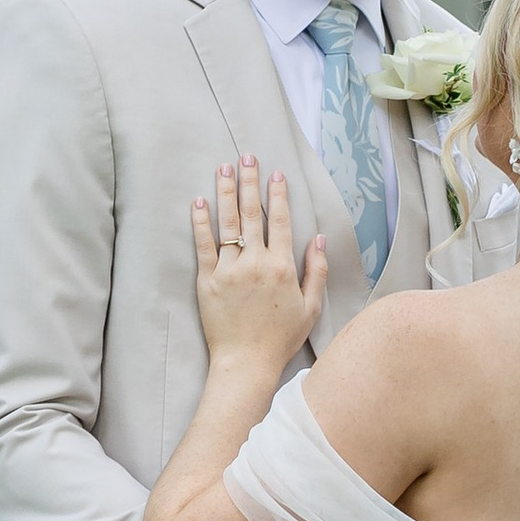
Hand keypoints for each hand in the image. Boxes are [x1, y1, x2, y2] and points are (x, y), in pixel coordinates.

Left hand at [192, 157, 323, 375]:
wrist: (246, 363)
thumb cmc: (280, 338)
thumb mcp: (310, 307)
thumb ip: (317, 270)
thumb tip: (319, 238)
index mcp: (283, 267)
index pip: (281, 220)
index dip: (278, 194)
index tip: (275, 173)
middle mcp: (256, 263)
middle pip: (252, 213)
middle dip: (250, 181)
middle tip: (246, 156)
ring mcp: (229, 270)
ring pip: (227, 222)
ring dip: (226, 191)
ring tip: (223, 168)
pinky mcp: (207, 281)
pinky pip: (203, 245)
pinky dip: (201, 222)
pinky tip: (199, 201)